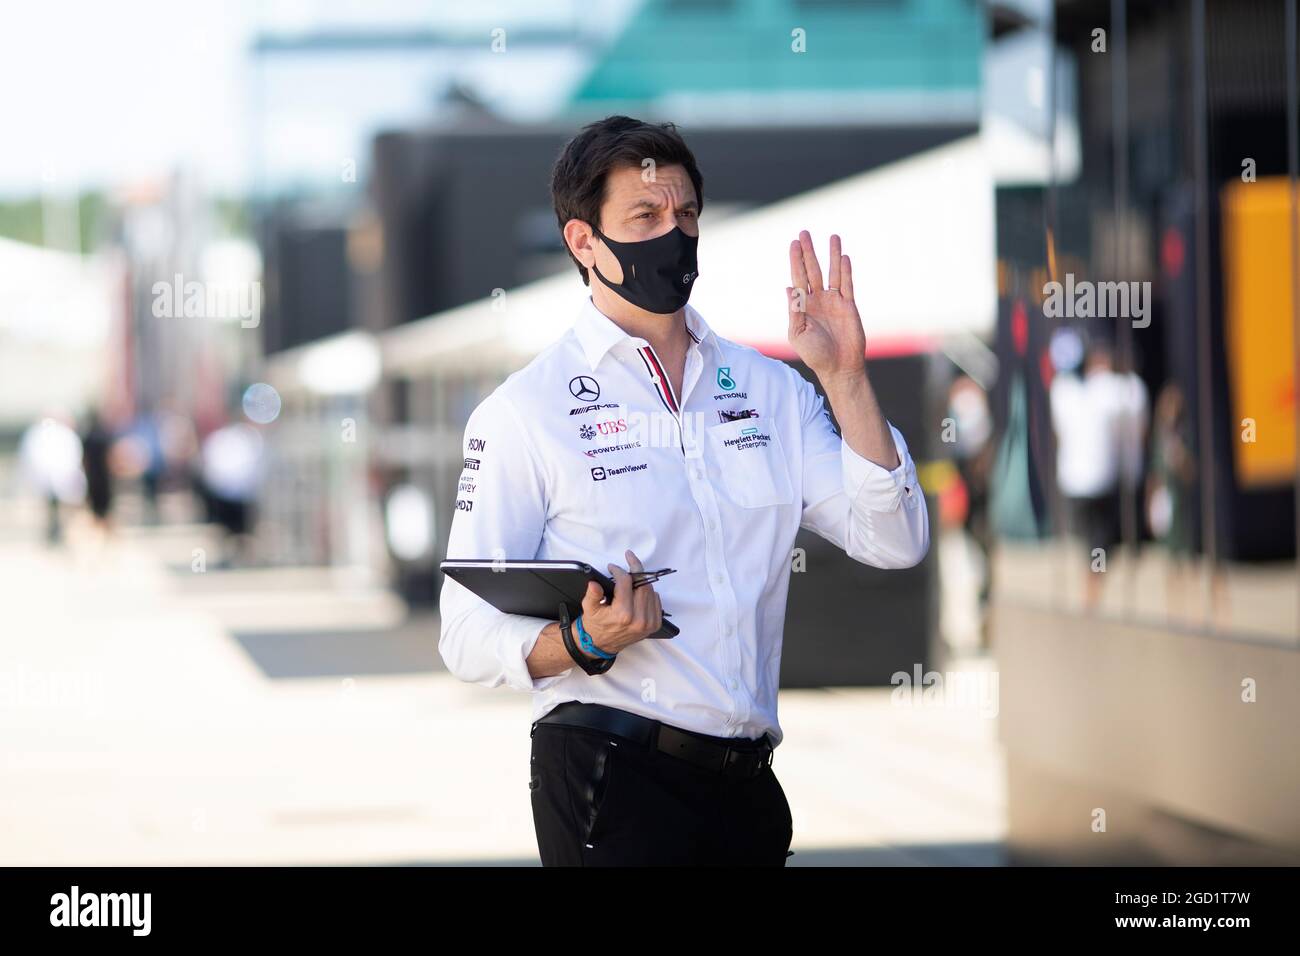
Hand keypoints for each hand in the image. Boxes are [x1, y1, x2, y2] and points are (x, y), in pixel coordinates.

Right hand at [577, 549, 662, 655]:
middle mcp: (639, 619)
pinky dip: (649, 593)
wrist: (602, 644)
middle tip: (629, 561)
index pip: (626, 582)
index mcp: (623, 615)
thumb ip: (592, 595)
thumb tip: (594, 583)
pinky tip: (638, 592)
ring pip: (651, 591)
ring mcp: (648, 623)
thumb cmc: (596, 624)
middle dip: (636, 570)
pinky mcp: (654, 625)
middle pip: (643, 584)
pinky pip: (656, 601)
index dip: (619, 570)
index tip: (613, 567)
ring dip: (642, 582)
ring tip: (631, 580)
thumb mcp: (589, 609)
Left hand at [787, 230, 866, 383]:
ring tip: (832, 236)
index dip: (796, 261)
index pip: (798, 278)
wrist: (839, 367)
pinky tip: (844, 257)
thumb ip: (794, 311)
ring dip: (832, 255)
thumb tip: (788, 288)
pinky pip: (847, 285)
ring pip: (833, 273)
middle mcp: (818, 300)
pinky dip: (846, 271)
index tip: (794, 244)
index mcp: (802, 306)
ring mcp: (834, 301)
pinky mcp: (849, 306)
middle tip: (804, 233)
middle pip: (813, 270)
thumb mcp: (798, 333)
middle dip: (809, 252)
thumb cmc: (815, 354)